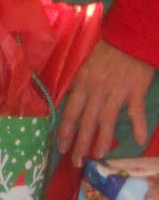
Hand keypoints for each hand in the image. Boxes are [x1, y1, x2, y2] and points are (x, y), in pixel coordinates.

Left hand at [56, 39, 154, 168]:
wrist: (128, 37)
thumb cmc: (105, 49)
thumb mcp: (83, 62)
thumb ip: (76, 82)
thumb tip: (64, 99)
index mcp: (82, 82)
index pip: (70, 111)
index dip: (64, 131)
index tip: (60, 147)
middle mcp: (96, 90)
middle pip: (86, 121)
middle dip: (80, 143)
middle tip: (76, 162)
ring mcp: (116, 92)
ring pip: (107, 121)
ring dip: (102, 141)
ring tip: (97, 156)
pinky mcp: (135, 92)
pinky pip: (136, 112)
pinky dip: (138, 126)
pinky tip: (138, 140)